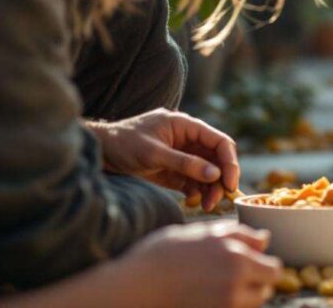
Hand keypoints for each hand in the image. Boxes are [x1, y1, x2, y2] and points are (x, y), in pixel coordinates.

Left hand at [88, 109, 239, 210]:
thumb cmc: (125, 143)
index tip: (230, 183)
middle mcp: (189, 140)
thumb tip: (215, 174)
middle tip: (216, 201)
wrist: (102, 152)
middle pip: (217, 160)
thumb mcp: (155, 154)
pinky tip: (192, 201)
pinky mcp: (176, 170)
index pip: (219, 142)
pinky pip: (195, 181)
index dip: (230, 162)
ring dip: (210, 189)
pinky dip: (197, 192)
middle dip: (220, 181)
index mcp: (187, 126)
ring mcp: (183, 155)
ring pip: (208, 173)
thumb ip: (185, 163)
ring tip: (206, 206)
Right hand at [118, 222, 280, 307]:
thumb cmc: (164, 254)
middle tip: (236, 277)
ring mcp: (225, 305)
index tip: (251, 264)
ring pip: (252, 305)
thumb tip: (265, 239)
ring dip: (245, 298)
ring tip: (218, 287)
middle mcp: (235, 283)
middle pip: (266, 290)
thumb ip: (238, 235)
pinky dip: (231, 306)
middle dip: (257, 283)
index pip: (274, 269)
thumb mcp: (202, 233)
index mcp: (236, 257)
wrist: (134, 286)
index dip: (264, 265)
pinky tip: (209, 298)